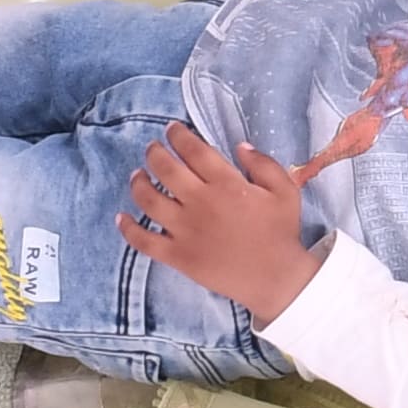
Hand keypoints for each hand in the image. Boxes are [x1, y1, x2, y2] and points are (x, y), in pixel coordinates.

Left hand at [114, 122, 324, 318]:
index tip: (172, 129)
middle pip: (166, 168)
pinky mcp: (177, 255)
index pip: (193, 150)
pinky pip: (144, 241)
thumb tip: (240, 146)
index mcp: (225, 184)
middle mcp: (200, 202)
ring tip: (137, 175)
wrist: (274, 278)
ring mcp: (184, 230)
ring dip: (138, 182)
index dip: (178, 135)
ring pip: (148, 199)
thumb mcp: (285, 191)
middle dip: (154, 152)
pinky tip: (121, 218)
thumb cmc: (280, 233)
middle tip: (152, 148)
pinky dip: (128, 228)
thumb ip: (264, 164)